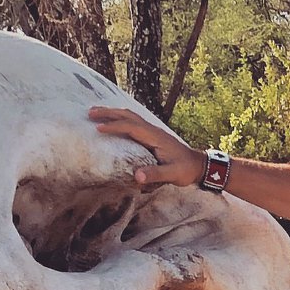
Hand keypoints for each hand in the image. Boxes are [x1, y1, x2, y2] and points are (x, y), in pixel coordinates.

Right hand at [88, 105, 204, 187]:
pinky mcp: (152, 135)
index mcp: (155, 137)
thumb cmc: (186, 170)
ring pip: (130, 117)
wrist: (199, 164)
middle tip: (90, 112)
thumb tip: (136, 176)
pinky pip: (133, 122)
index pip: (131, 128)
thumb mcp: (172, 174)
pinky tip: (114, 121)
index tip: (98, 128)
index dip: (115, 127)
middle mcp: (153, 130)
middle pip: (128, 116)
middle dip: (109, 113)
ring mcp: (153, 131)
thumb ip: (155, 174)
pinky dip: (121, 118)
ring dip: (113, 113)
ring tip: (96, 113)